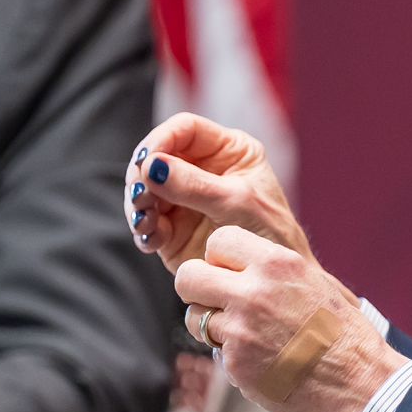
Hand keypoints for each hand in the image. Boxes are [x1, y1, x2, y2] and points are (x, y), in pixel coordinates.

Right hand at [127, 115, 339, 289]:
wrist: (273, 282)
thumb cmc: (271, 235)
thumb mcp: (237, 203)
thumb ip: (194, 184)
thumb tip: (151, 166)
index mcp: (226, 150)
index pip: (185, 129)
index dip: (161, 140)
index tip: (146, 162)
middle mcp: (201, 170)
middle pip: (156, 157)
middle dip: (142, 175)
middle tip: (140, 196)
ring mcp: (184, 199)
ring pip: (145, 189)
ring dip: (138, 204)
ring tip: (144, 221)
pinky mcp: (172, 229)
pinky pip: (146, 222)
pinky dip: (143, 230)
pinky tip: (151, 239)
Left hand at [174, 226, 404, 411]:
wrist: (359, 381)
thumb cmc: (340, 332)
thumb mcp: (312, 280)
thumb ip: (270, 268)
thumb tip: (231, 263)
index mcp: (275, 263)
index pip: (217, 241)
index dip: (218, 258)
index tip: (229, 272)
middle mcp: (253, 292)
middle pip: (188, 276)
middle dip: (196, 287)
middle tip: (215, 300)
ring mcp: (240, 330)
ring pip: (194, 317)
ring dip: (211, 325)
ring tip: (245, 334)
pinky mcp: (235, 364)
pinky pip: (215, 351)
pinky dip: (232, 356)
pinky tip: (261, 359)